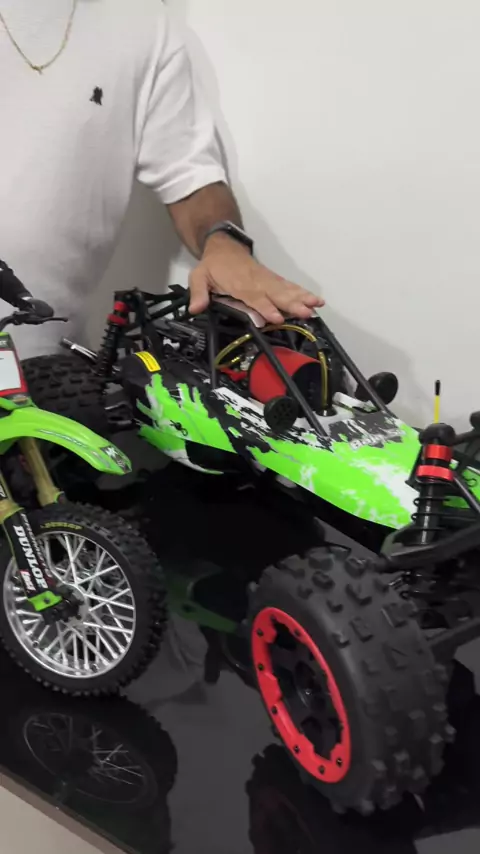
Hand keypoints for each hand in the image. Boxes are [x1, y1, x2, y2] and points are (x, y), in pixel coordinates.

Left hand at [189, 234, 323, 323]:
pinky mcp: (272, 279)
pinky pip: (288, 286)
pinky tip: (314, 299)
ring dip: (302, 297)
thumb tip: (196, 308)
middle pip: (276, 294)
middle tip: (307, 312)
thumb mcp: (199, 276)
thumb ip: (199, 292)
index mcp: (239, 283)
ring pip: (286, 289)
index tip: (276, 317)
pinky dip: (301, 292)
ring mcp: (266, 280)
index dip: (265, 307)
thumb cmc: (213, 265)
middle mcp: (256, 282)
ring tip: (317, 305)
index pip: (254, 297)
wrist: (223, 246)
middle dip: (292, 304)